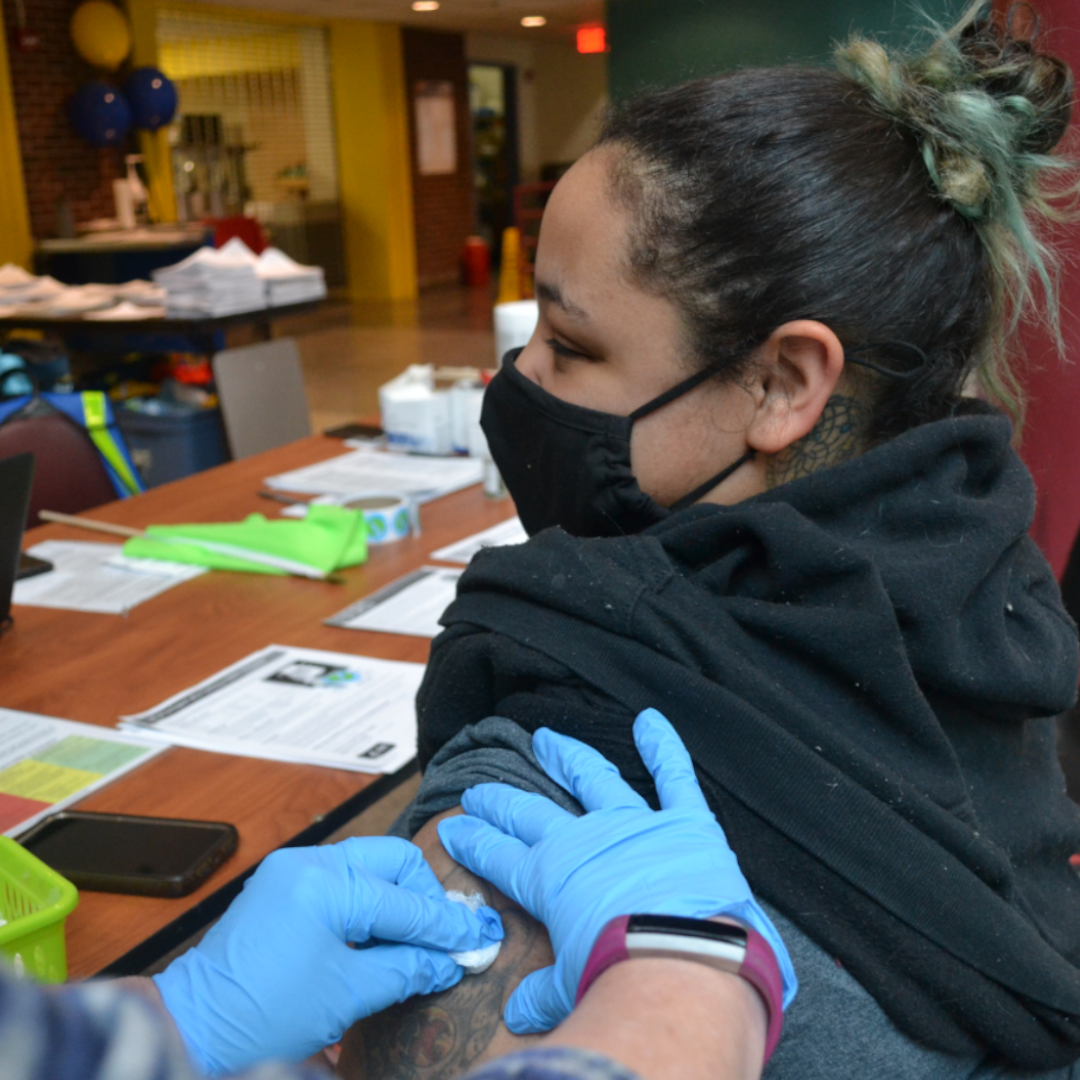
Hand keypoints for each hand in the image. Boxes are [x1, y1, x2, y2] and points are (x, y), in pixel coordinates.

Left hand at [154, 836, 502, 1074]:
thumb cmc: (265, 1015)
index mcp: (327, 884)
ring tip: (414, 940)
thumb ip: (407, 969)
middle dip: (424, 897)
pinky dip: (367, 902)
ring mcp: (293, 869)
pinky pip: (342, 878)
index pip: (406, 902)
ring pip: (370, 865)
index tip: (478, 940)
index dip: (446, 926)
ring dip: (396, 899)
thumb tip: (449, 960)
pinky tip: (377, 937)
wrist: (193, 1027)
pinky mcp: (282, 884)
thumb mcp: (348, 996)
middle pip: (394, 860)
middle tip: (442, 937)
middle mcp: (310, 862)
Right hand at [438, 708, 795, 1034]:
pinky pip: (674, 776)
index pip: (500, 855)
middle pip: (531, 813)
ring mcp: (633, 825)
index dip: (475, 840)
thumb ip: (543, 993)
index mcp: (550, 879)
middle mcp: (584, 842)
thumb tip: (519, 1014)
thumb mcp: (568, 989)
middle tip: (479, 789)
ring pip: (594, 779)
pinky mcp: (684, 822)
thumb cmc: (620, 976)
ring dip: (569, 757)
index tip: (456, 826)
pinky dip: (664, 747)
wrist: (680, 962)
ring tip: (548, 739)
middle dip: (501, 802)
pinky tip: (651, 720)